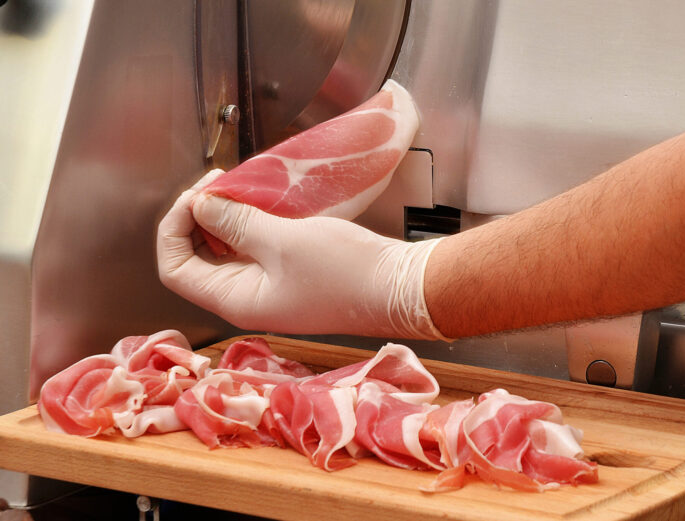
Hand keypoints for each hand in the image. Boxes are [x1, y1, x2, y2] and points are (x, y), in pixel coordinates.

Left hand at [157, 172, 449, 340]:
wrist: (400, 288)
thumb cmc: (346, 271)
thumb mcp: (284, 240)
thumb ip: (235, 222)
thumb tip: (200, 205)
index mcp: (235, 300)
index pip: (174, 268)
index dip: (173, 228)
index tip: (195, 195)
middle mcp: (245, 297)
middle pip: (196, 257)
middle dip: (198, 217)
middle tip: (218, 182)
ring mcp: (267, 286)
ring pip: (224, 250)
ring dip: (224, 217)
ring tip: (239, 185)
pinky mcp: (288, 273)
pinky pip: (252, 247)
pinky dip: (248, 222)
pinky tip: (261, 200)